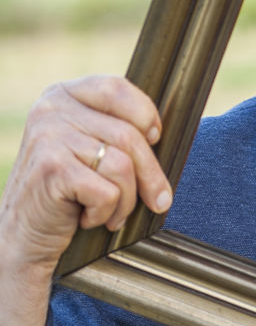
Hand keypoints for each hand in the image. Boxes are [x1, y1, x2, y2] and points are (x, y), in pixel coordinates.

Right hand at [0, 75, 171, 275]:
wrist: (21, 237)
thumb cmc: (64, 194)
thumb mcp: (85, 149)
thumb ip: (112, 129)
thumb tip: (162, 131)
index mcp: (61, 95)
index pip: (116, 88)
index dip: (145, 113)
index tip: (157, 138)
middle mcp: (51, 110)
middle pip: (129, 134)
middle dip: (151, 175)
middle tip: (159, 201)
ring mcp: (49, 137)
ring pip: (122, 165)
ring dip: (126, 201)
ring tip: (110, 213)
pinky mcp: (52, 169)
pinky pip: (108, 192)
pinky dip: (106, 213)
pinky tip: (87, 218)